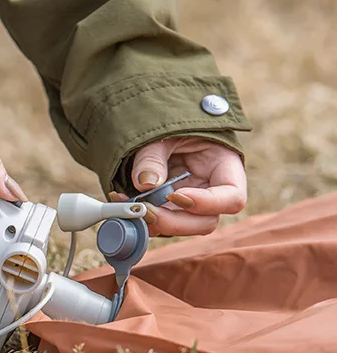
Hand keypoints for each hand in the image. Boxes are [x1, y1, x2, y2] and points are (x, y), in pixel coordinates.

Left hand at [109, 137, 246, 236]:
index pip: (231, 198)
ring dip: (153, 222)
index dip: (206, 203)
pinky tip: (121, 203)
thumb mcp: (164, 133)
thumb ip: (154, 156)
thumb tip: (145, 184)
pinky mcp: (170, 209)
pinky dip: (140, 218)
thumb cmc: (171, 127)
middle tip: (146, 211)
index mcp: (225, 168)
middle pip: (205, 222)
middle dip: (174, 222)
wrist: (160, 125)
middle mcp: (212, 192)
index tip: (175, 196)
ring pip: (180, 227)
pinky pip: (160, 221)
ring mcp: (191, 204)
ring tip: (125, 206)